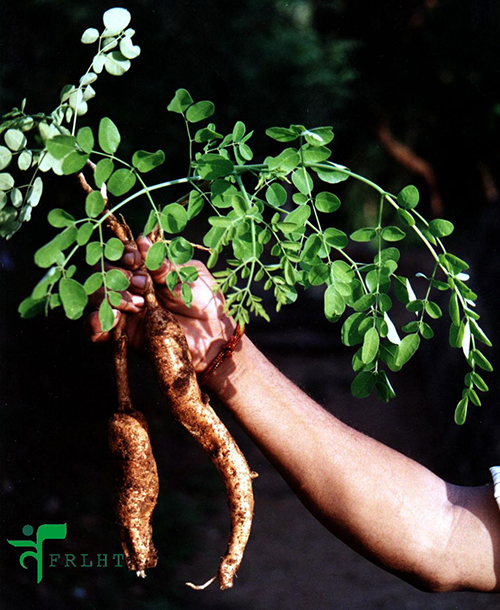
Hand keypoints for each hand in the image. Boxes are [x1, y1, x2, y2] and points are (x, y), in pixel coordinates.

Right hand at [86, 236, 234, 372]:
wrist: (212, 338)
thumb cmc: (205, 303)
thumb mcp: (187, 277)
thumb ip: (162, 264)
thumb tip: (141, 240)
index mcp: (148, 267)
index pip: (121, 253)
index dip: (122, 252)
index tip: (134, 258)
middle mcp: (132, 286)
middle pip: (103, 272)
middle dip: (117, 274)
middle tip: (141, 283)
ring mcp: (125, 310)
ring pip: (96, 296)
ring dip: (110, 295)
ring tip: (137, 304)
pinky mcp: (122, 334)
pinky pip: (94, 328)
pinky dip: (95, 322)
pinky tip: (113, 318)